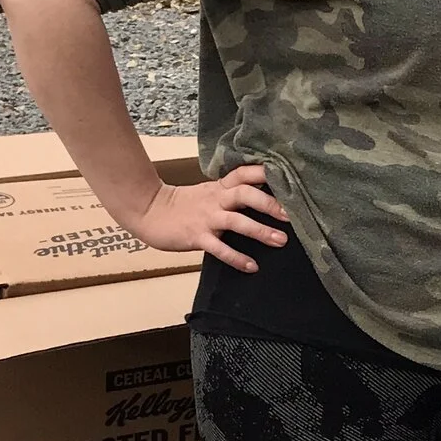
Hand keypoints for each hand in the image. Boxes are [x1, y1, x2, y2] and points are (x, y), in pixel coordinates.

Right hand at [126, 164, 292, 270]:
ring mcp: (206, 218)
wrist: (148, 211)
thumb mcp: (209, 193)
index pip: (245, 173)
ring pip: (236, 221)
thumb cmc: (183, 205)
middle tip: (292, 214)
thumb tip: (264, 198)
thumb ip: (232, 194)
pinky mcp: (196, 237)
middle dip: (270, 203)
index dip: (265, 174)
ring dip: (259, 231)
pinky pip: (219, 248)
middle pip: (245, 194)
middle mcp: (216, 200)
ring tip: (281, 241)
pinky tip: (252, 267)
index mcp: (220, 188)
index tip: (289, 177)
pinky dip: (236, 258)